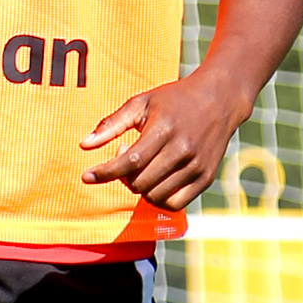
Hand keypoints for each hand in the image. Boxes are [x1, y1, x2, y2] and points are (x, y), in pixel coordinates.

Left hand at [80, 67, 244, 210]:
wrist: (219, 99)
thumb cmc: (174, 100)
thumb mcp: (142, 103)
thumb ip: (112, 124)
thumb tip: (83, 145)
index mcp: (165, 129)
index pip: (130, 161)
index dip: (106, 172)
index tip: (87, 176)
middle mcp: (183, 150)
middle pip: (140, 182)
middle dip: (123, 176)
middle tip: (127, 155)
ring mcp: (196, 167)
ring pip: (154, 196)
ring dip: (140, 186)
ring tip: (144, 165)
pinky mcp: (205, 178)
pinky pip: (174, 204)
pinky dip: (158, 198)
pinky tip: (156, 179)